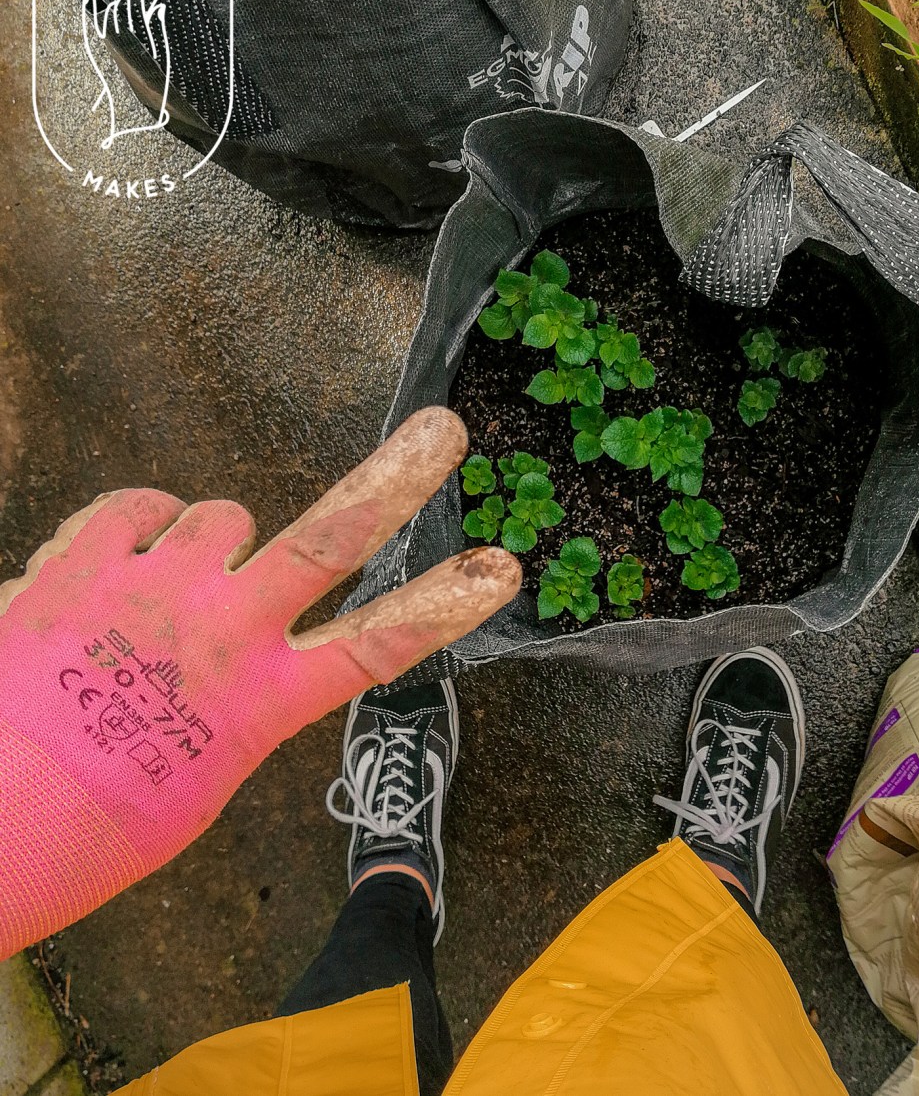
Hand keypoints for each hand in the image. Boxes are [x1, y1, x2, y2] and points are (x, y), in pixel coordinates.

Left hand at [0, 408, 519, 957]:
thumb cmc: (92, 822)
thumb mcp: (198, 774)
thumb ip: (233, 699)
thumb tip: (222, 646)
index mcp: (259, 704)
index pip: (377, 645)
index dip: (445, 604)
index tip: (498, 569)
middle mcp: (220, 635)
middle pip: (328, 541)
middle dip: (394, 481)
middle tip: (441, 432)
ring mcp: (154, 590)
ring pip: (220, 514)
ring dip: (211, 536)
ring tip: (175, 579)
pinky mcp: (85, 564)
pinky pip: (134, 506)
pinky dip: (141, 521)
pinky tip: (127, 552)